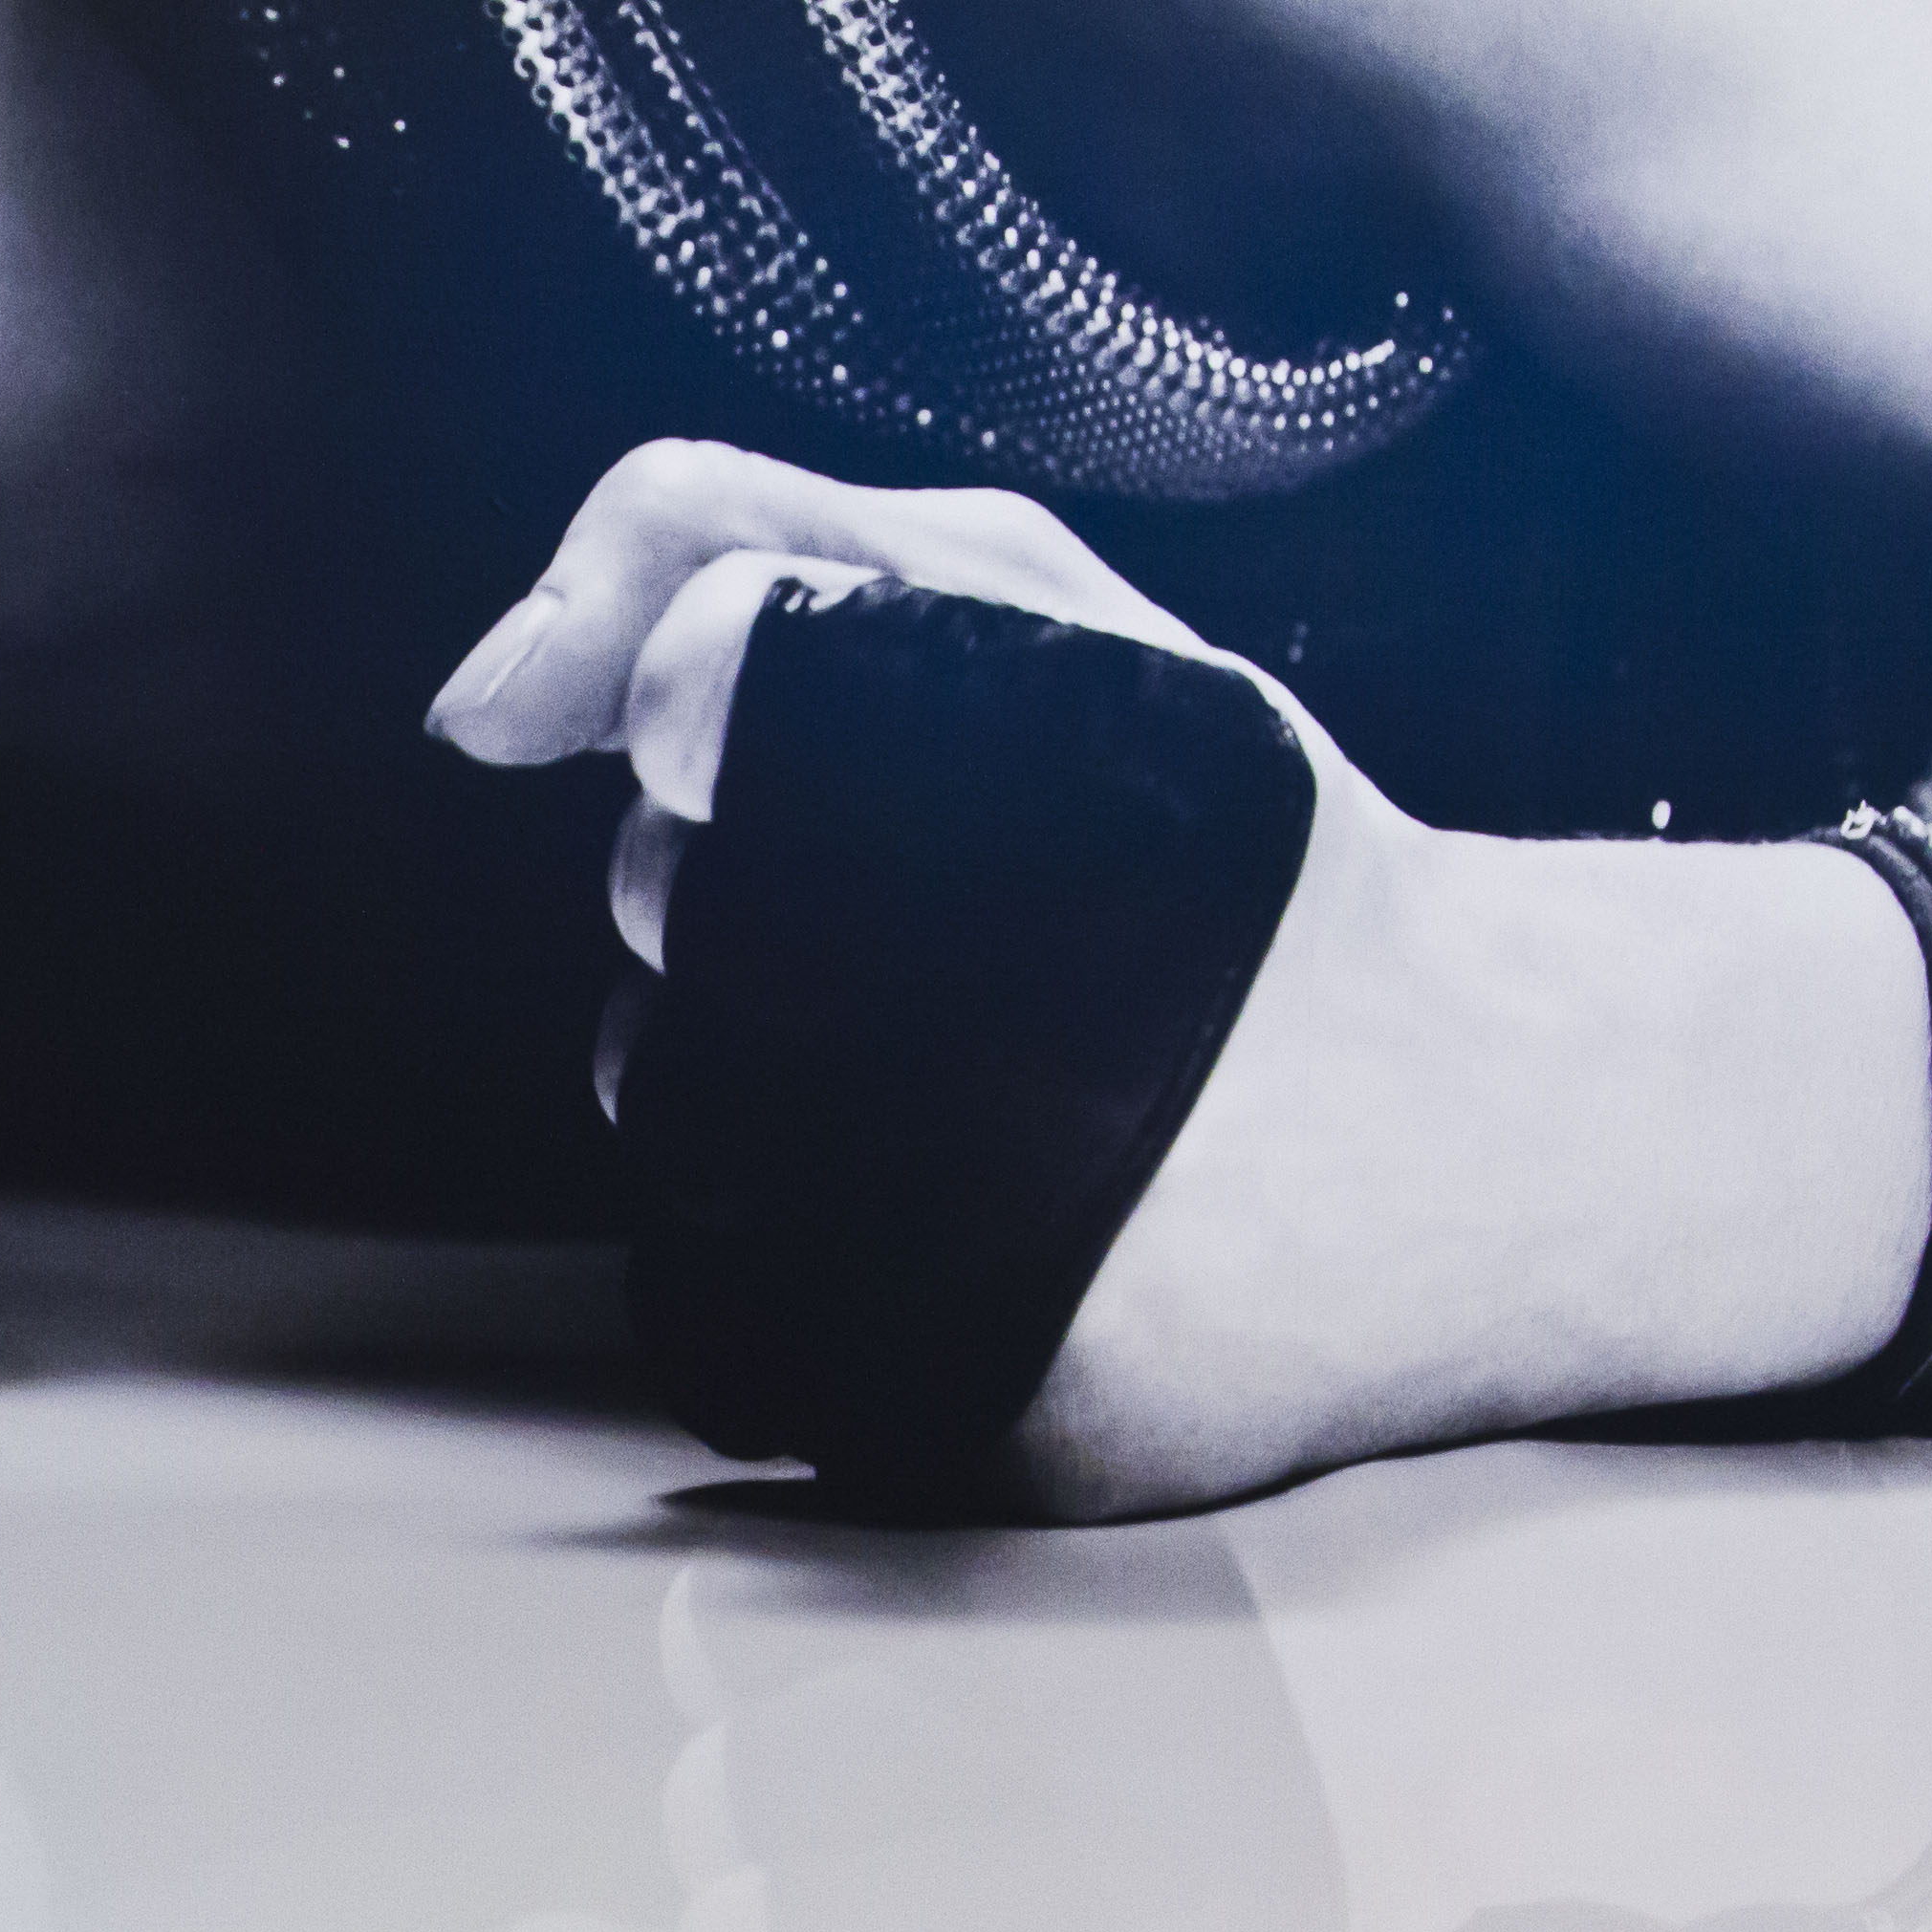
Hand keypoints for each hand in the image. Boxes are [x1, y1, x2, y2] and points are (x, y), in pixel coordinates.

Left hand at [418, 439, 1926, 1521]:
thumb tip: (463, 709)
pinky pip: (717, 1287)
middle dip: (784, 901)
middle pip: (668, 906)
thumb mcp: (1000, 595)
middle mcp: (932, 986)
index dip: (756, 734)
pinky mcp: (925, 1386)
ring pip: (676, 1100)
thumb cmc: (1220, 849)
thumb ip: (696, 544)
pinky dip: (804, 1237)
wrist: (1468, 1126)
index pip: (682, 705)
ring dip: (781, 1070)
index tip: (920, 779)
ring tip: (1004, 1068)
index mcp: (963, 750)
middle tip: (1013, 938)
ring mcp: (923, 1205)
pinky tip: (965, 1199)